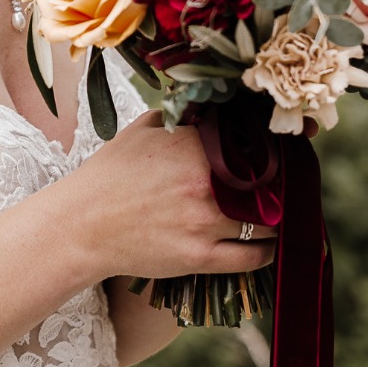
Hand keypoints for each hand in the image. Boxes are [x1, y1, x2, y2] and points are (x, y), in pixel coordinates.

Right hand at [62, 112, 276, 282]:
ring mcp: (204, 223)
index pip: (254, 143)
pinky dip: (268, 251)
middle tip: (287, 185)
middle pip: (270, 182)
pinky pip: (253, 257)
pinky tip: (268, 245)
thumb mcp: (139, 132)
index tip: (285, 151)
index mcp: (192, 146)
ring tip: (277, 215)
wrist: (80, 226)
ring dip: (277, 218)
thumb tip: (206, 108)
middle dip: (282, 184)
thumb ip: (177, 116)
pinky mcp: (200, 258)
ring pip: (267, 221)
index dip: (275, 148)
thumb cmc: (108, 176)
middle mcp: (204, 183)